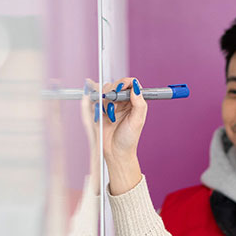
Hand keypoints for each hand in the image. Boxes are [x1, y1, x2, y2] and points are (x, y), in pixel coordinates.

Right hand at [97, 77, 145, 194]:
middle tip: (113, 102)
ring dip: (106, 97)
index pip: (131, 84)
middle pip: (116, 84)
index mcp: (134, 102)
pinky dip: (96, 100)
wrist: (115, 152)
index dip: (126, 83)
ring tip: (109, 112)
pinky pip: (96, 97)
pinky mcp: (100, 109)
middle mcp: (123, 102)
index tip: (121, 89)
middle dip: (113, 90)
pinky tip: (100, 109)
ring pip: (105, 90)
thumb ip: (139, 103)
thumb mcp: (137, 121)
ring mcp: (111, 105)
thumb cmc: (128, 139)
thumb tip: (135, 86)